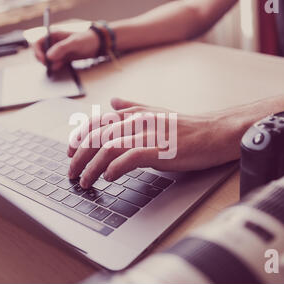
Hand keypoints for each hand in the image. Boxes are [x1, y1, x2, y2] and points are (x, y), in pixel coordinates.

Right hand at [33, 30, 99, 71]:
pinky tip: (61, 67)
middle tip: (51, 66)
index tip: (44, 61)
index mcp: (53, 35)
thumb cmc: (86, 39)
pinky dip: (56, 67)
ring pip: (48, 60)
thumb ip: (61, 48)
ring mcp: (58, 51)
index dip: (38, 52)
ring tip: (59, 66)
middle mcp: (53, 43)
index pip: (38, 43)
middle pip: (41, 53)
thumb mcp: (74, 42)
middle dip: (43, 60)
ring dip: (50, 65)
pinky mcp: (63, 58)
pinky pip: (55, 64)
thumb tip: (49, 56)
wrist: (97, 44)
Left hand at [67, 98, 241, 188]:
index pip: (96, 122)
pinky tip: (108, 177)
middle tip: (71, 173)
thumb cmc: (185, 127)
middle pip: (98, 136)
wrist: (214, 132)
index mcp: (134, 113)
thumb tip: (113, 102)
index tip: (69, 152)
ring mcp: (148, 135)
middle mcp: (137, 121)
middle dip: (79, 156)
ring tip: (84, 181)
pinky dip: (115, 168)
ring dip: (92, 166)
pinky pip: (130, 158)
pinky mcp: (160, 150)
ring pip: (109, 147)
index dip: (79, 137)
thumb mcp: (155, 113)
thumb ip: (132, 108)